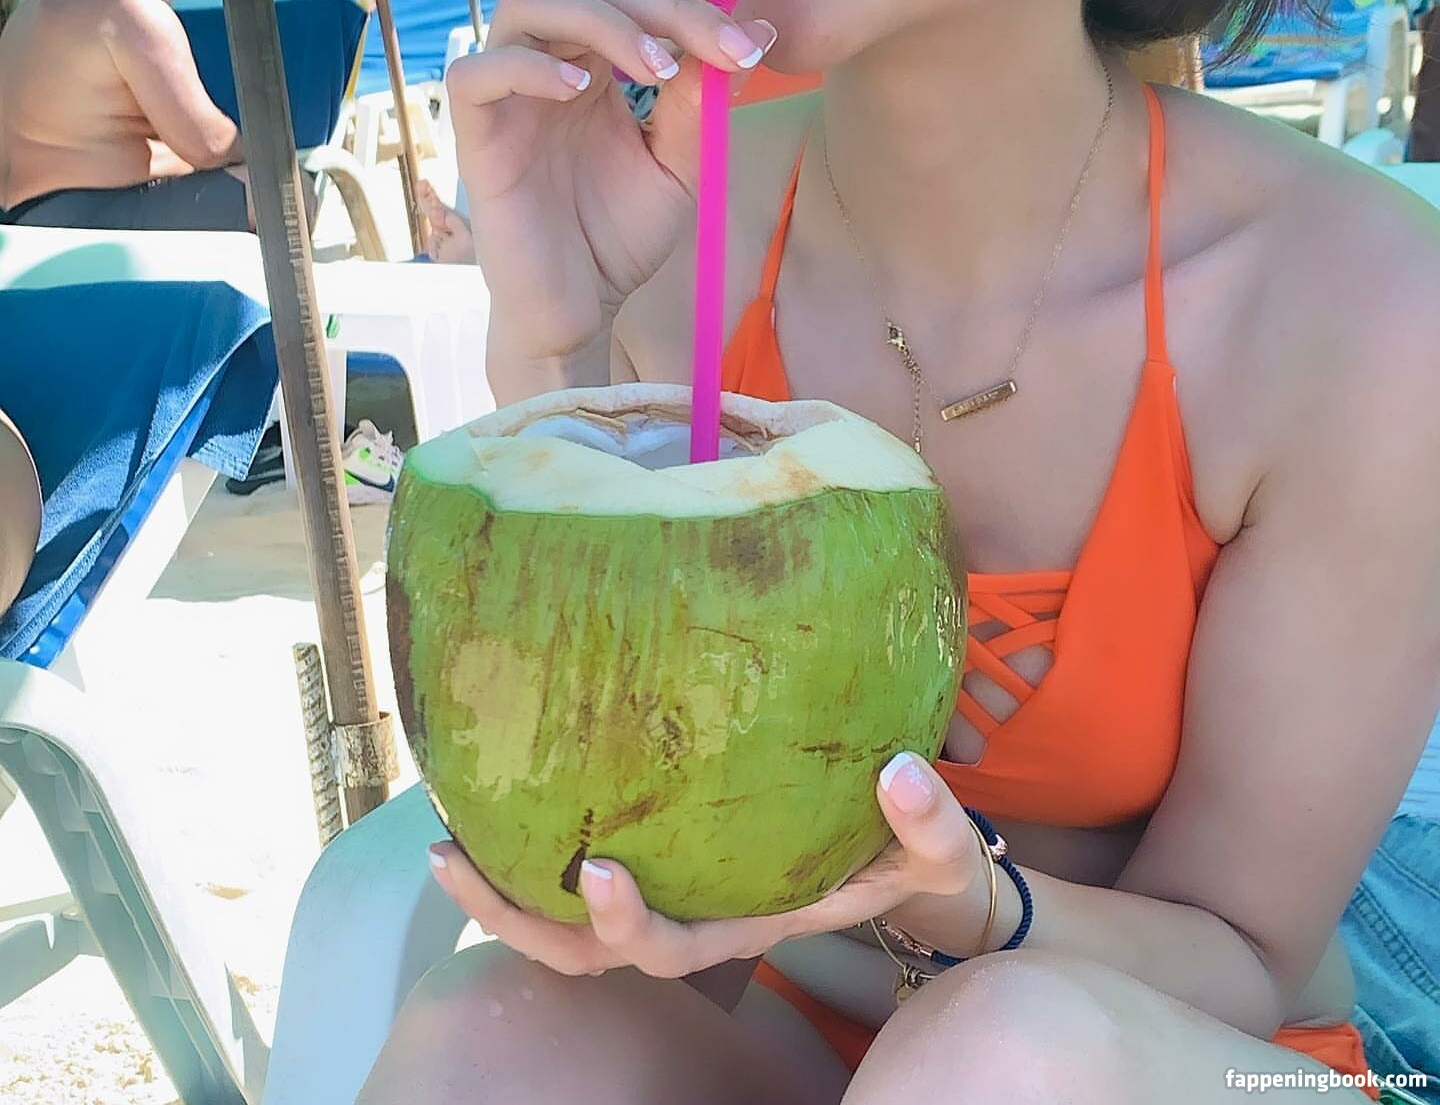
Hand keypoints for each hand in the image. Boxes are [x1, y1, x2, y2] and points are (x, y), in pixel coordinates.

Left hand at [426, 752, 984, 981]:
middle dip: (514, 916)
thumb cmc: (912, 857)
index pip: (675, 947)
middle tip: (450, 852)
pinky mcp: (658, 859)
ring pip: (563, 929)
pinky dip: (527, 854)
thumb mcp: (936, 853)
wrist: (902, 866)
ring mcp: (670, 896)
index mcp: (747, 926)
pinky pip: (575, 876)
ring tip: (439, 843)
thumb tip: (904, 771)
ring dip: (497, 893)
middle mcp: (695, 921)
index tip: (597, 868)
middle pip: (586, 954)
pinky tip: (492, 799)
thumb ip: (929, 823)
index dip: (629, 923)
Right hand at [445, 0, 777, 360]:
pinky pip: (476, 73)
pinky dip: (528, 68)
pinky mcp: (476, 136)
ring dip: (602, 19)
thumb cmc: (620, 235)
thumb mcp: (681, 159)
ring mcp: (508, 92)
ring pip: (528, 1)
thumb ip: (706, 96)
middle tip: (718, 40)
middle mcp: (549, 59)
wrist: (581, 310)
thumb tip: (758, 25)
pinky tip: (582, 93)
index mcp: (595, 55)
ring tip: (655, 69)